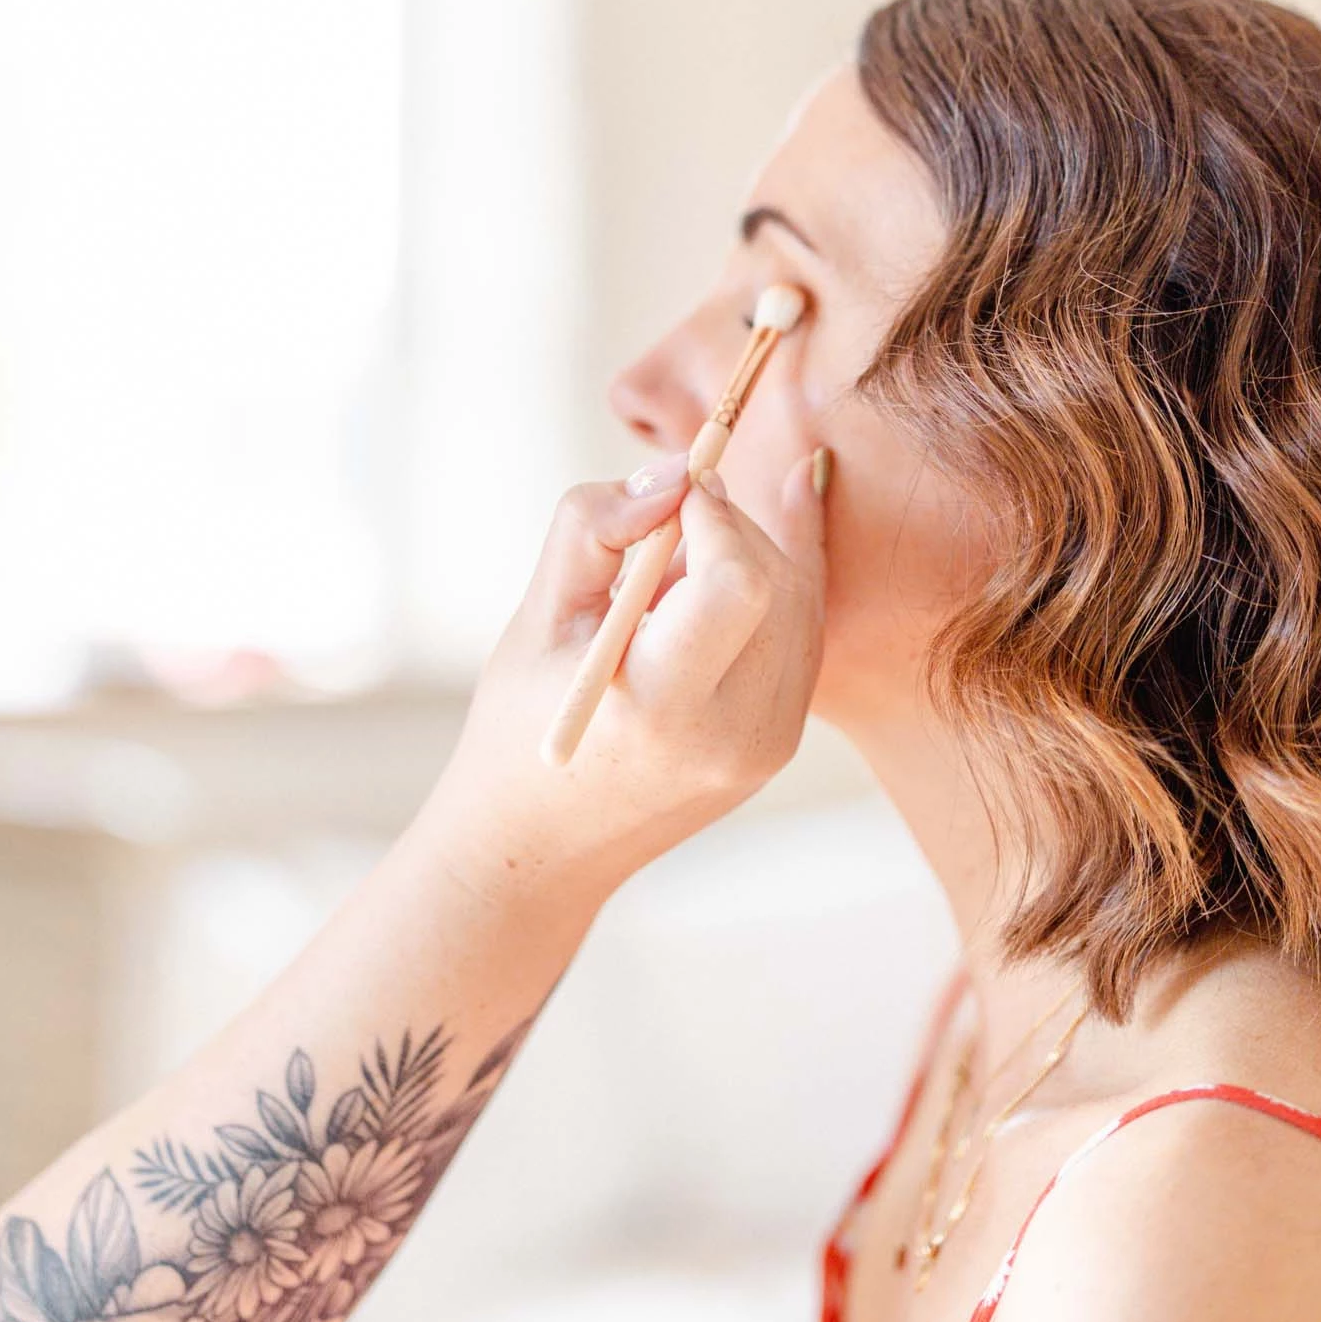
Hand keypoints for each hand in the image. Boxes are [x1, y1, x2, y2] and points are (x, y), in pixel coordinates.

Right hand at [420, 450, 827, 905]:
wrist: (537, 852)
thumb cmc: (518, 727)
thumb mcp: (536, 617)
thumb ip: (597, 527)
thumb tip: (675, 470)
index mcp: (661, 706)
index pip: (738, 582)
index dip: (714, 516)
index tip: (671, 492)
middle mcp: (733, 734)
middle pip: (778, 584)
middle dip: (729, 528)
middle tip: (664, 521)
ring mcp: (767, 747)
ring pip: (802, 604)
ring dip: (749, 556)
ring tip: (668, 571)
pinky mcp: (777, 746)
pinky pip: (799, 638)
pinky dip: (766, 593)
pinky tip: (715, 573)